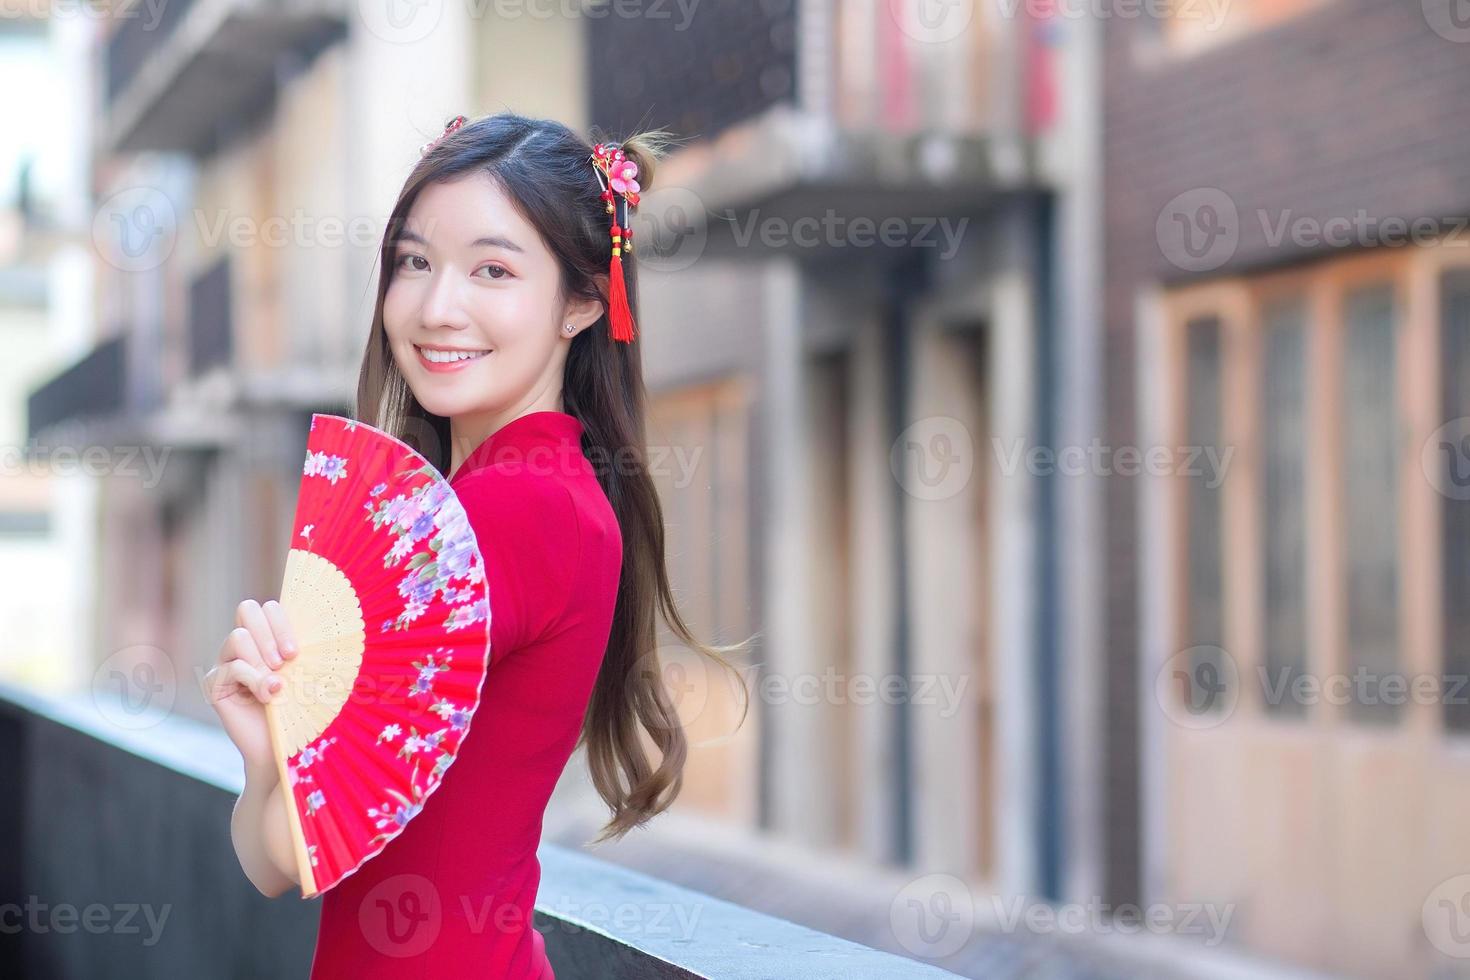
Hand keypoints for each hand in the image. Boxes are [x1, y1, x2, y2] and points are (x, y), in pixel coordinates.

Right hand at [202, 599, 298, 777]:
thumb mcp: (307, 670)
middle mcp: (244, 645)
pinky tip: (269, 695)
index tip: (296, 652)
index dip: (281, 623)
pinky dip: (255, 680)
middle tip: (287, 661)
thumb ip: (303, 646)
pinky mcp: (215, 683)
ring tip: (278, 682)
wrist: (285, 745)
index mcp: (267, 636)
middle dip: (270, 634)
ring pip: (238, 637)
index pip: (267, 607)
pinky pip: (232, 667)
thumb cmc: (303, 706)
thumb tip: (324, 617)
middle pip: (247, 609)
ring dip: (262, 658)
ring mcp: (226, 662)